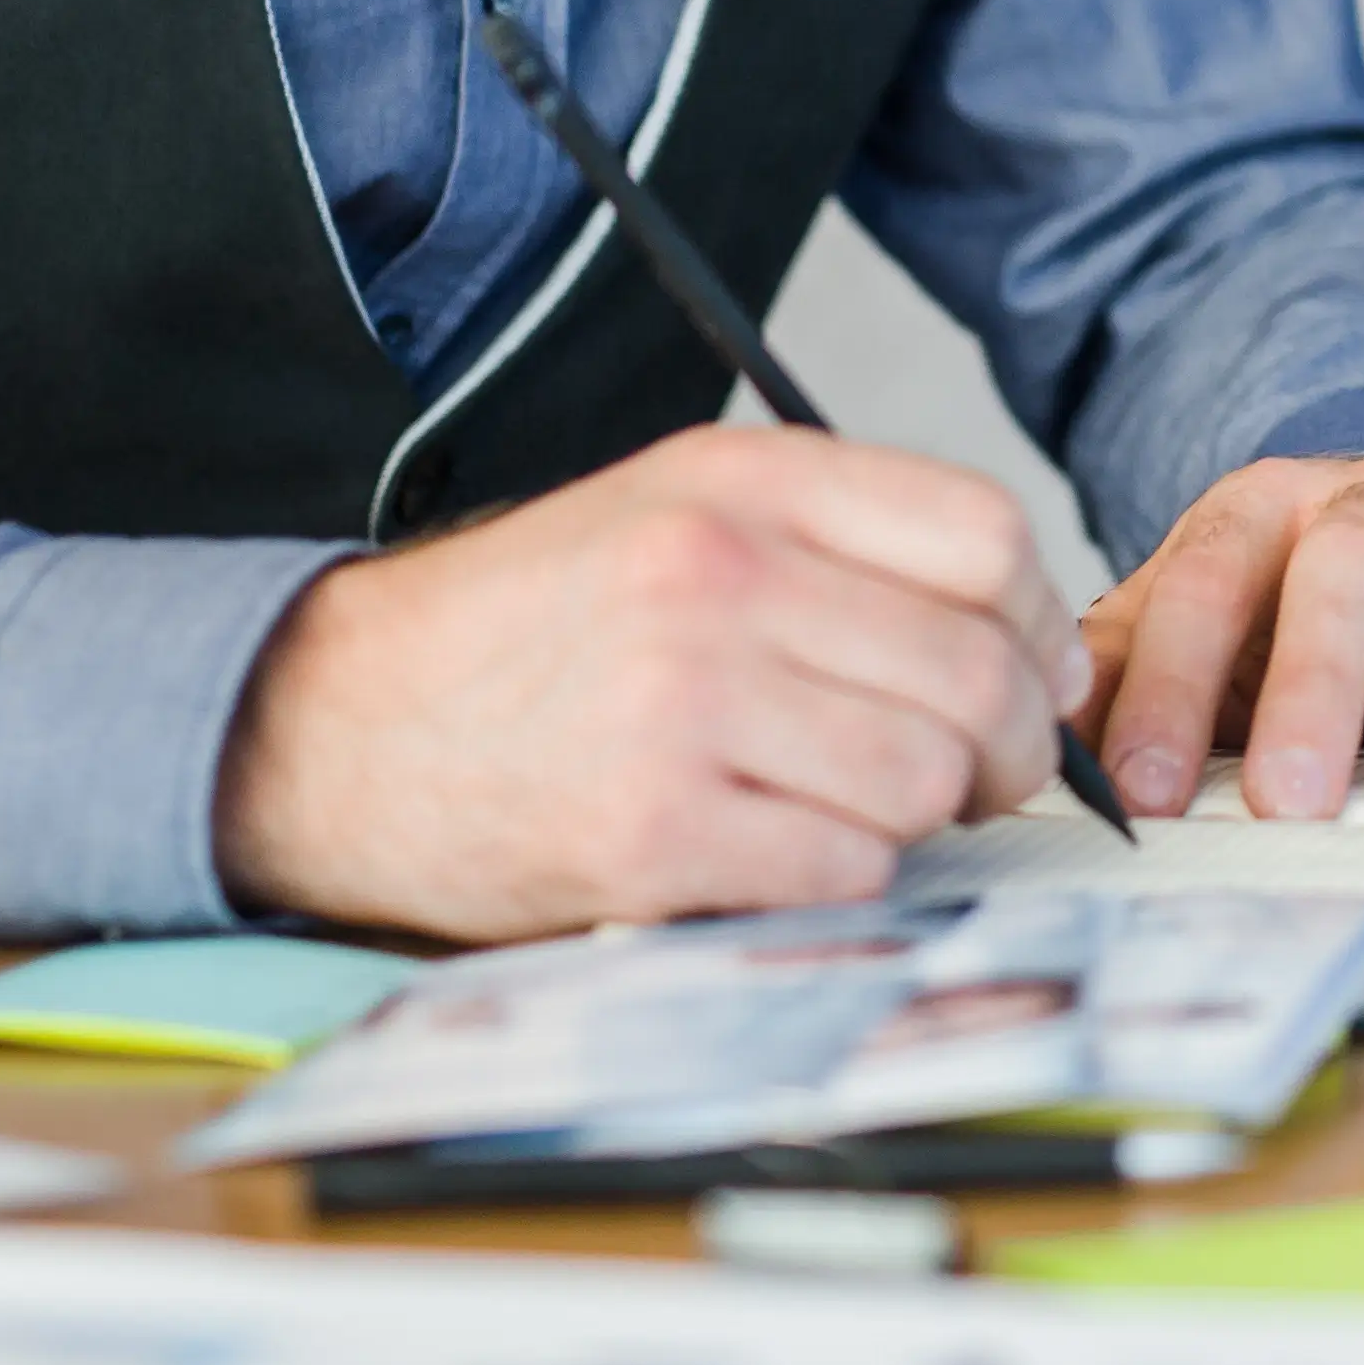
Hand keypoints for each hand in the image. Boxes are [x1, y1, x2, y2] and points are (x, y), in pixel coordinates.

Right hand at [214, 422, 1083, 940]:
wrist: (327, 723)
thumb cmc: (522, 633)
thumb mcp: (671, 517)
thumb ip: (843, 550)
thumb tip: (1032, 646)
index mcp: (739, 484)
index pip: (985, 535)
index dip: (1037, 621)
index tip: (1025, 674)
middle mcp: (716, 576)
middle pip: (976, 670)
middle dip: (1001, 748)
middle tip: (962, 778)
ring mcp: (682, 705)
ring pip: (923, 778)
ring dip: (908, 819)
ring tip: (833, 808)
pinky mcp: (649, 834)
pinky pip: (843, 871)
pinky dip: (831, 880)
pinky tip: (766, 856)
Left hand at [1078, 457, 1363, 820]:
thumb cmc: (1284, 615)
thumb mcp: (1193, 634)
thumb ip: (1118, 682)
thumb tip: (1030, 756)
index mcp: (1260, 510)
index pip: (1209, 576)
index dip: (1175, 682)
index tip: (1150, 791)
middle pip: (1344, 563)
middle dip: (1314, 682)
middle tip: (1291, 801)